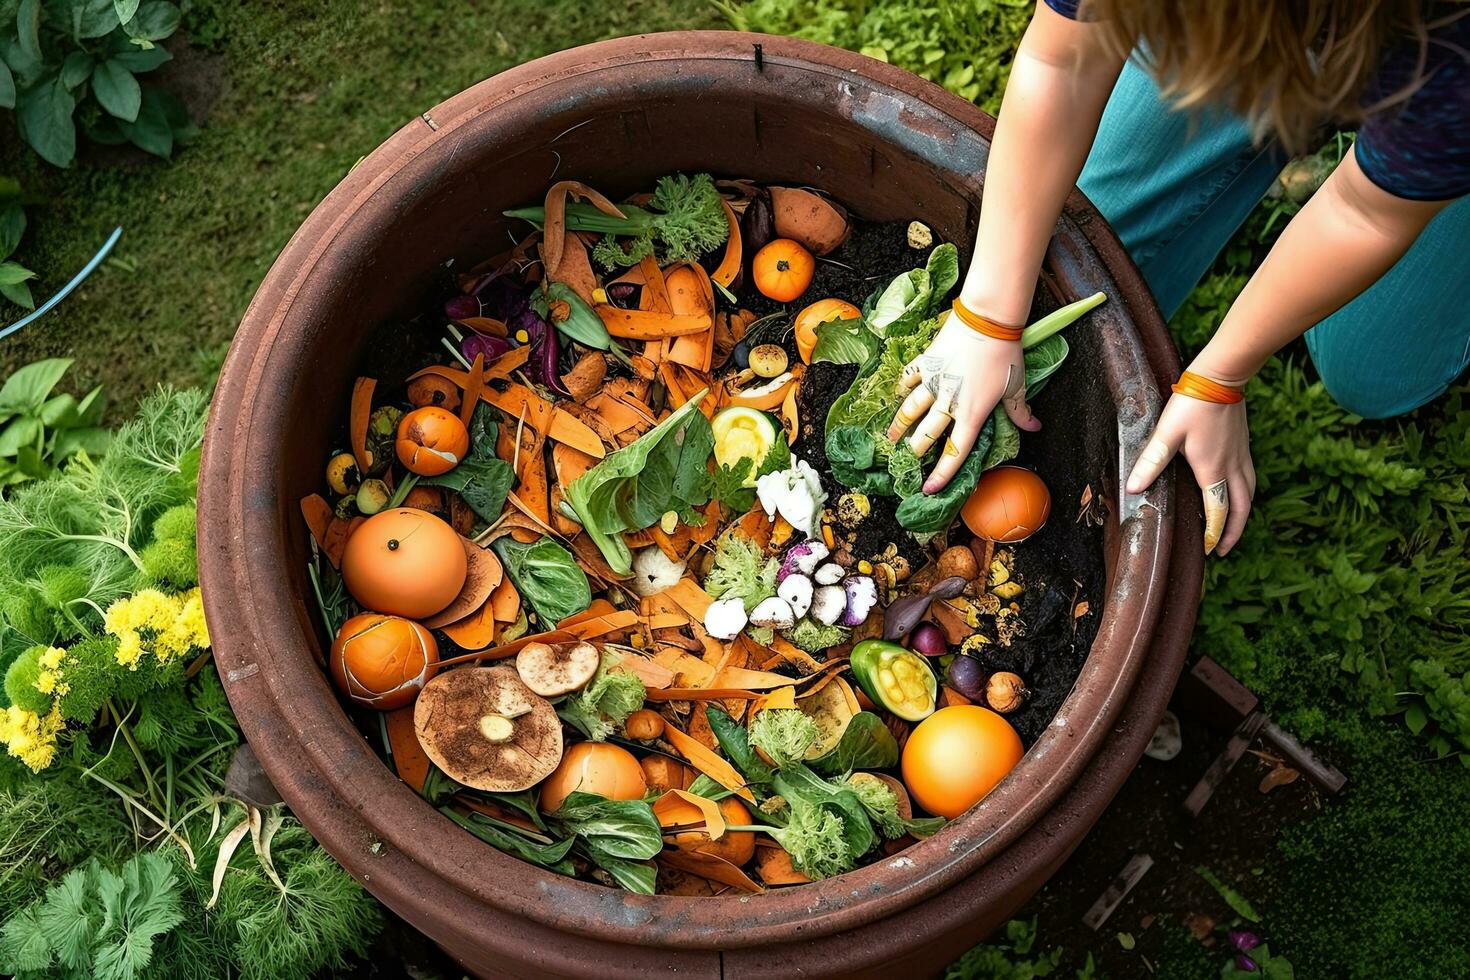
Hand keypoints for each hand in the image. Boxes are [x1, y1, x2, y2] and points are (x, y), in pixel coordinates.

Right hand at [885, 314, 1040, 492]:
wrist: (987, 320)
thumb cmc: (1005, 354)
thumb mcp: (1016, 385)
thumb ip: (1020, 411)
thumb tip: (1034, 427)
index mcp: (972, 414)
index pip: (955, 452)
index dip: (941, 474)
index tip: (928, 489)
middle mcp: (948, 403)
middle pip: (926, 435)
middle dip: (914, 452)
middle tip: (906, 460)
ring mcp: (933, 383)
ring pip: (910, 410)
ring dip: (899, 425)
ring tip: (890, 437)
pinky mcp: (926, 364)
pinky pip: (909, 379)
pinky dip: (902, 387)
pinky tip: (897, 393)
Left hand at [1126, 388, 1254, 555]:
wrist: (1222, 376)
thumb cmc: (1193, 403)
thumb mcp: (1167, 433)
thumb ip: (1151, 461)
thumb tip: (1132, 488)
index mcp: (1212, 469)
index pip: (1218, 511)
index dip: (1214, 533)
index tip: (1209, 550)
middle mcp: (1232, 466)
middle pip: (1241, 509)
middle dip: (1233, 532)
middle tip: (1224, 550)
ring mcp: (1241, 455)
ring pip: (1249, 494)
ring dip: (1242, 515)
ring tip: (1233, 527)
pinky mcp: (1243, 445)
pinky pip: (1249, 479)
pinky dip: (1245, 495)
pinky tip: (1236, 493)